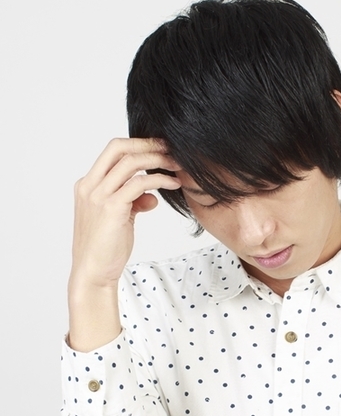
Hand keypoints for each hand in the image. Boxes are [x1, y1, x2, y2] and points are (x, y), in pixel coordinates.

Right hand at [68, 138, 181, 350]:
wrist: (94, 271)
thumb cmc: (106, 247)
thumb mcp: (120, 219)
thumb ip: (133, 203)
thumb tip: (152, 197)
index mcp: (87, 185)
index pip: (112, 151)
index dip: (138, 144)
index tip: (160, 147)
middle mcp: (89, 186)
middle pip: (119, 148)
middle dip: (147, 144)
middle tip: (170, 148)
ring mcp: (98, 196)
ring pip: (131, 162)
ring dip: (158, 160)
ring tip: (177, 165)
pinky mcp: (112, 208)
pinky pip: (140, 184)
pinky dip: (159, 180)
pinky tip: (173, 184)